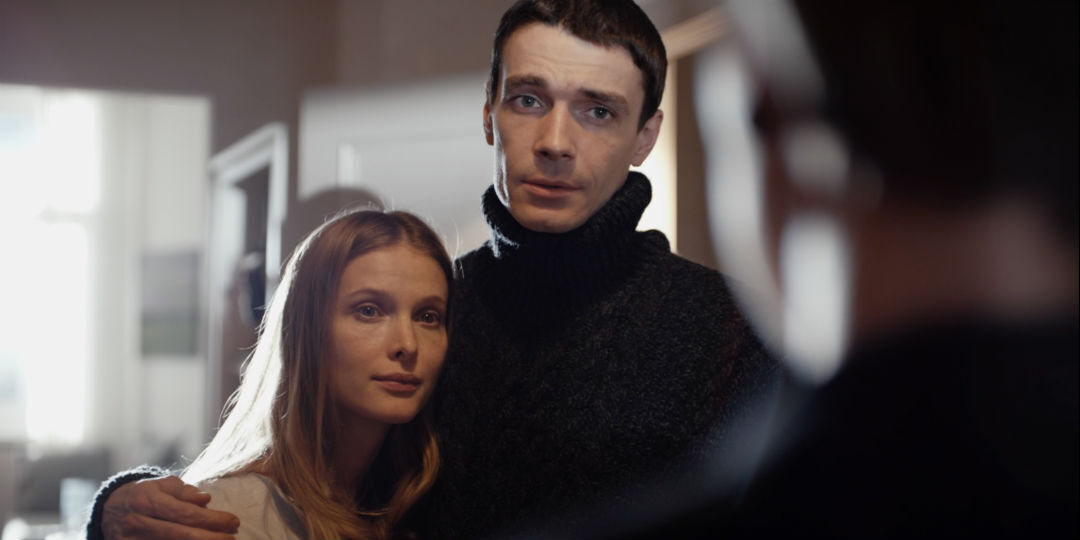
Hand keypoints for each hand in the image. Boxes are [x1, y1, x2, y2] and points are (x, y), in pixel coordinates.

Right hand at [101, 475, 238, 539]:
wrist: (107, 511)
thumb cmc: (143, 495)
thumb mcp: (159, 485)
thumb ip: (183, 491)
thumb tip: (205, 499)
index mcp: (146, 500)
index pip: (184, 513)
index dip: (211, 519)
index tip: (233, 521)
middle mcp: (138, 523)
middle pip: (180, 535)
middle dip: (210, 539)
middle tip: (233, 538)